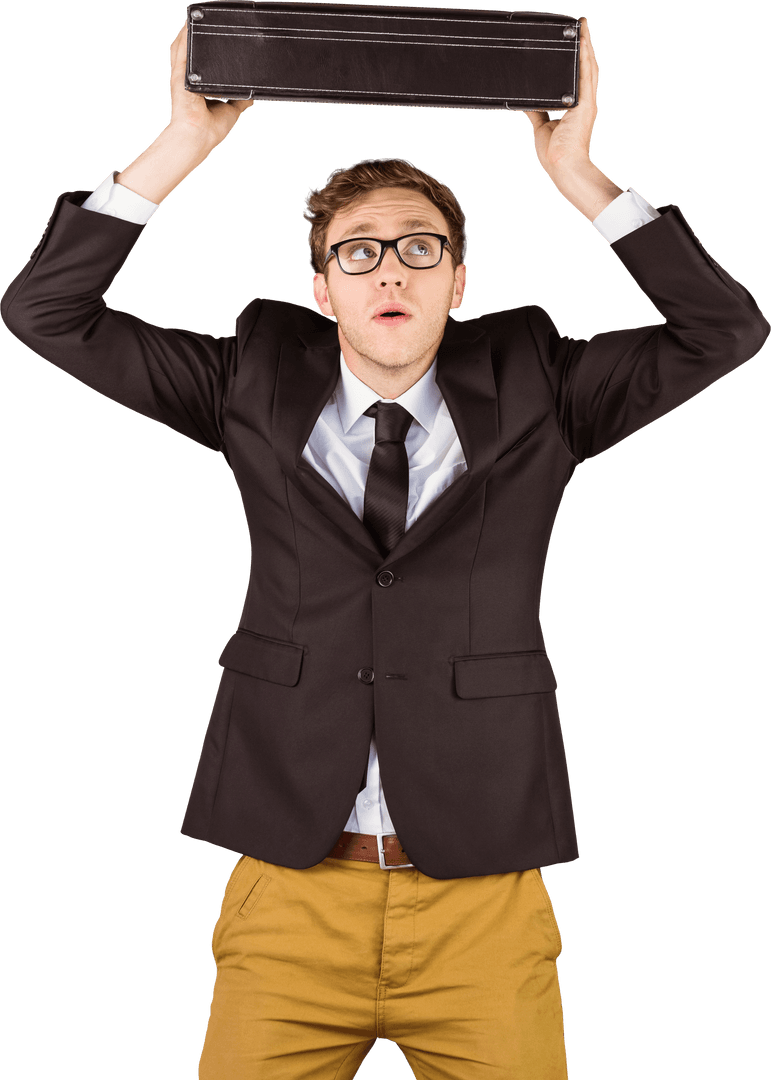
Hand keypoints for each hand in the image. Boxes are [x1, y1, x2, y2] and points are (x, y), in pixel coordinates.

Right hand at [167, 22, 253, 146]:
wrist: (200, 136)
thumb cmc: (211, 129)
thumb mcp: (232, 110)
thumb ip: (241, 101)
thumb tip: (252, 96)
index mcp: (199, 87)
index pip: (204, 64)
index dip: (209, 51)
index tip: (218, 39)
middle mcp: (189, 79)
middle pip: (191, 51)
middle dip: (196, 35)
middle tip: (206, 19)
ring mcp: (182, 76)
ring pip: (182, 47)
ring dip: (187, 31)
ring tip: (196, 15)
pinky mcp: (179, 75)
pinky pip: (180, 51)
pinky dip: (183, 37)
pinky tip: (189, 24)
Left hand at [522, 17, 598, 173]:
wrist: (562, 165)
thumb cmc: (554, 153)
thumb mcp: (541, 126)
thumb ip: (537, 111)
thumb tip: (527, 101)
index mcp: (575, 107)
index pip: (578, 77)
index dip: (578, 58)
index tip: (575, 42)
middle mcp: (583, 102)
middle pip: (586, 67)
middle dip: (584, 46)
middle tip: (580, 26)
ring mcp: (586, 103)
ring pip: (589, 68)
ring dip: (586, 47)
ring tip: (582, 27)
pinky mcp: (585, 106)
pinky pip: (586, 77)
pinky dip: (584, 59)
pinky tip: (582, 44)